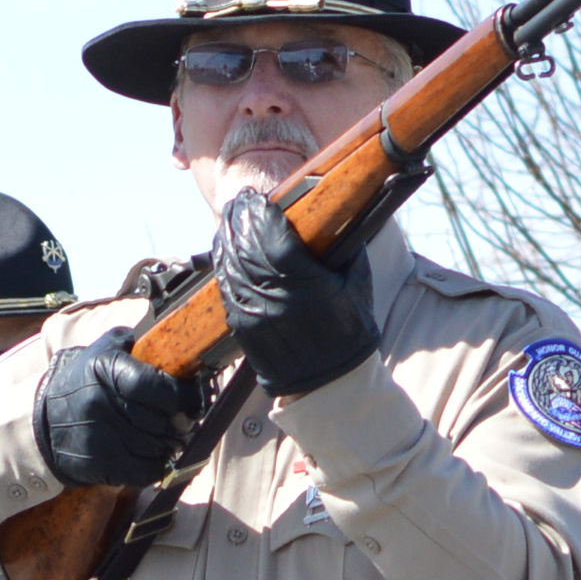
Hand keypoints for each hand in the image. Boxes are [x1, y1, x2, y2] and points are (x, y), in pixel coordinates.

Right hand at [34, 324, 193, 489]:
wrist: (40, 422)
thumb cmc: (84, 384)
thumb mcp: (102, 351)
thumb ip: (136, 344)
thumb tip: (178, 346)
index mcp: (105, 369)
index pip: (160, 388)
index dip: (186, 397)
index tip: (195, 400)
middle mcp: (99, 403)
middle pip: (165, 421)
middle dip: (183, 422)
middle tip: (186, 420)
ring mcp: (99, 436)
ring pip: (160, 447)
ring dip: (173, 444)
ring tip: (169, 436)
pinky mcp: (100, 465)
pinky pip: (148, 471)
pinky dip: (159, 464)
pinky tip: (155, 454)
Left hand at [216, 194, 379, 394]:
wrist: (330, 382)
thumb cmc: (349, 333)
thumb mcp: (357, 286)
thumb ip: (346, 250)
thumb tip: (341, 218)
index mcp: (306, 284)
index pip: (274, 237)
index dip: (263, 213)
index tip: (260, 198)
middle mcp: (274, 296)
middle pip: (246, 243)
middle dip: (241, 217)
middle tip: (242, 200)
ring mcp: (253, 310)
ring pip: (230, 260)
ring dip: (227, 234)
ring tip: (231, 217)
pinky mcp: (240, 322)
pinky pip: (225, 282)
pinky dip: (223, 260)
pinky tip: (227, 246)